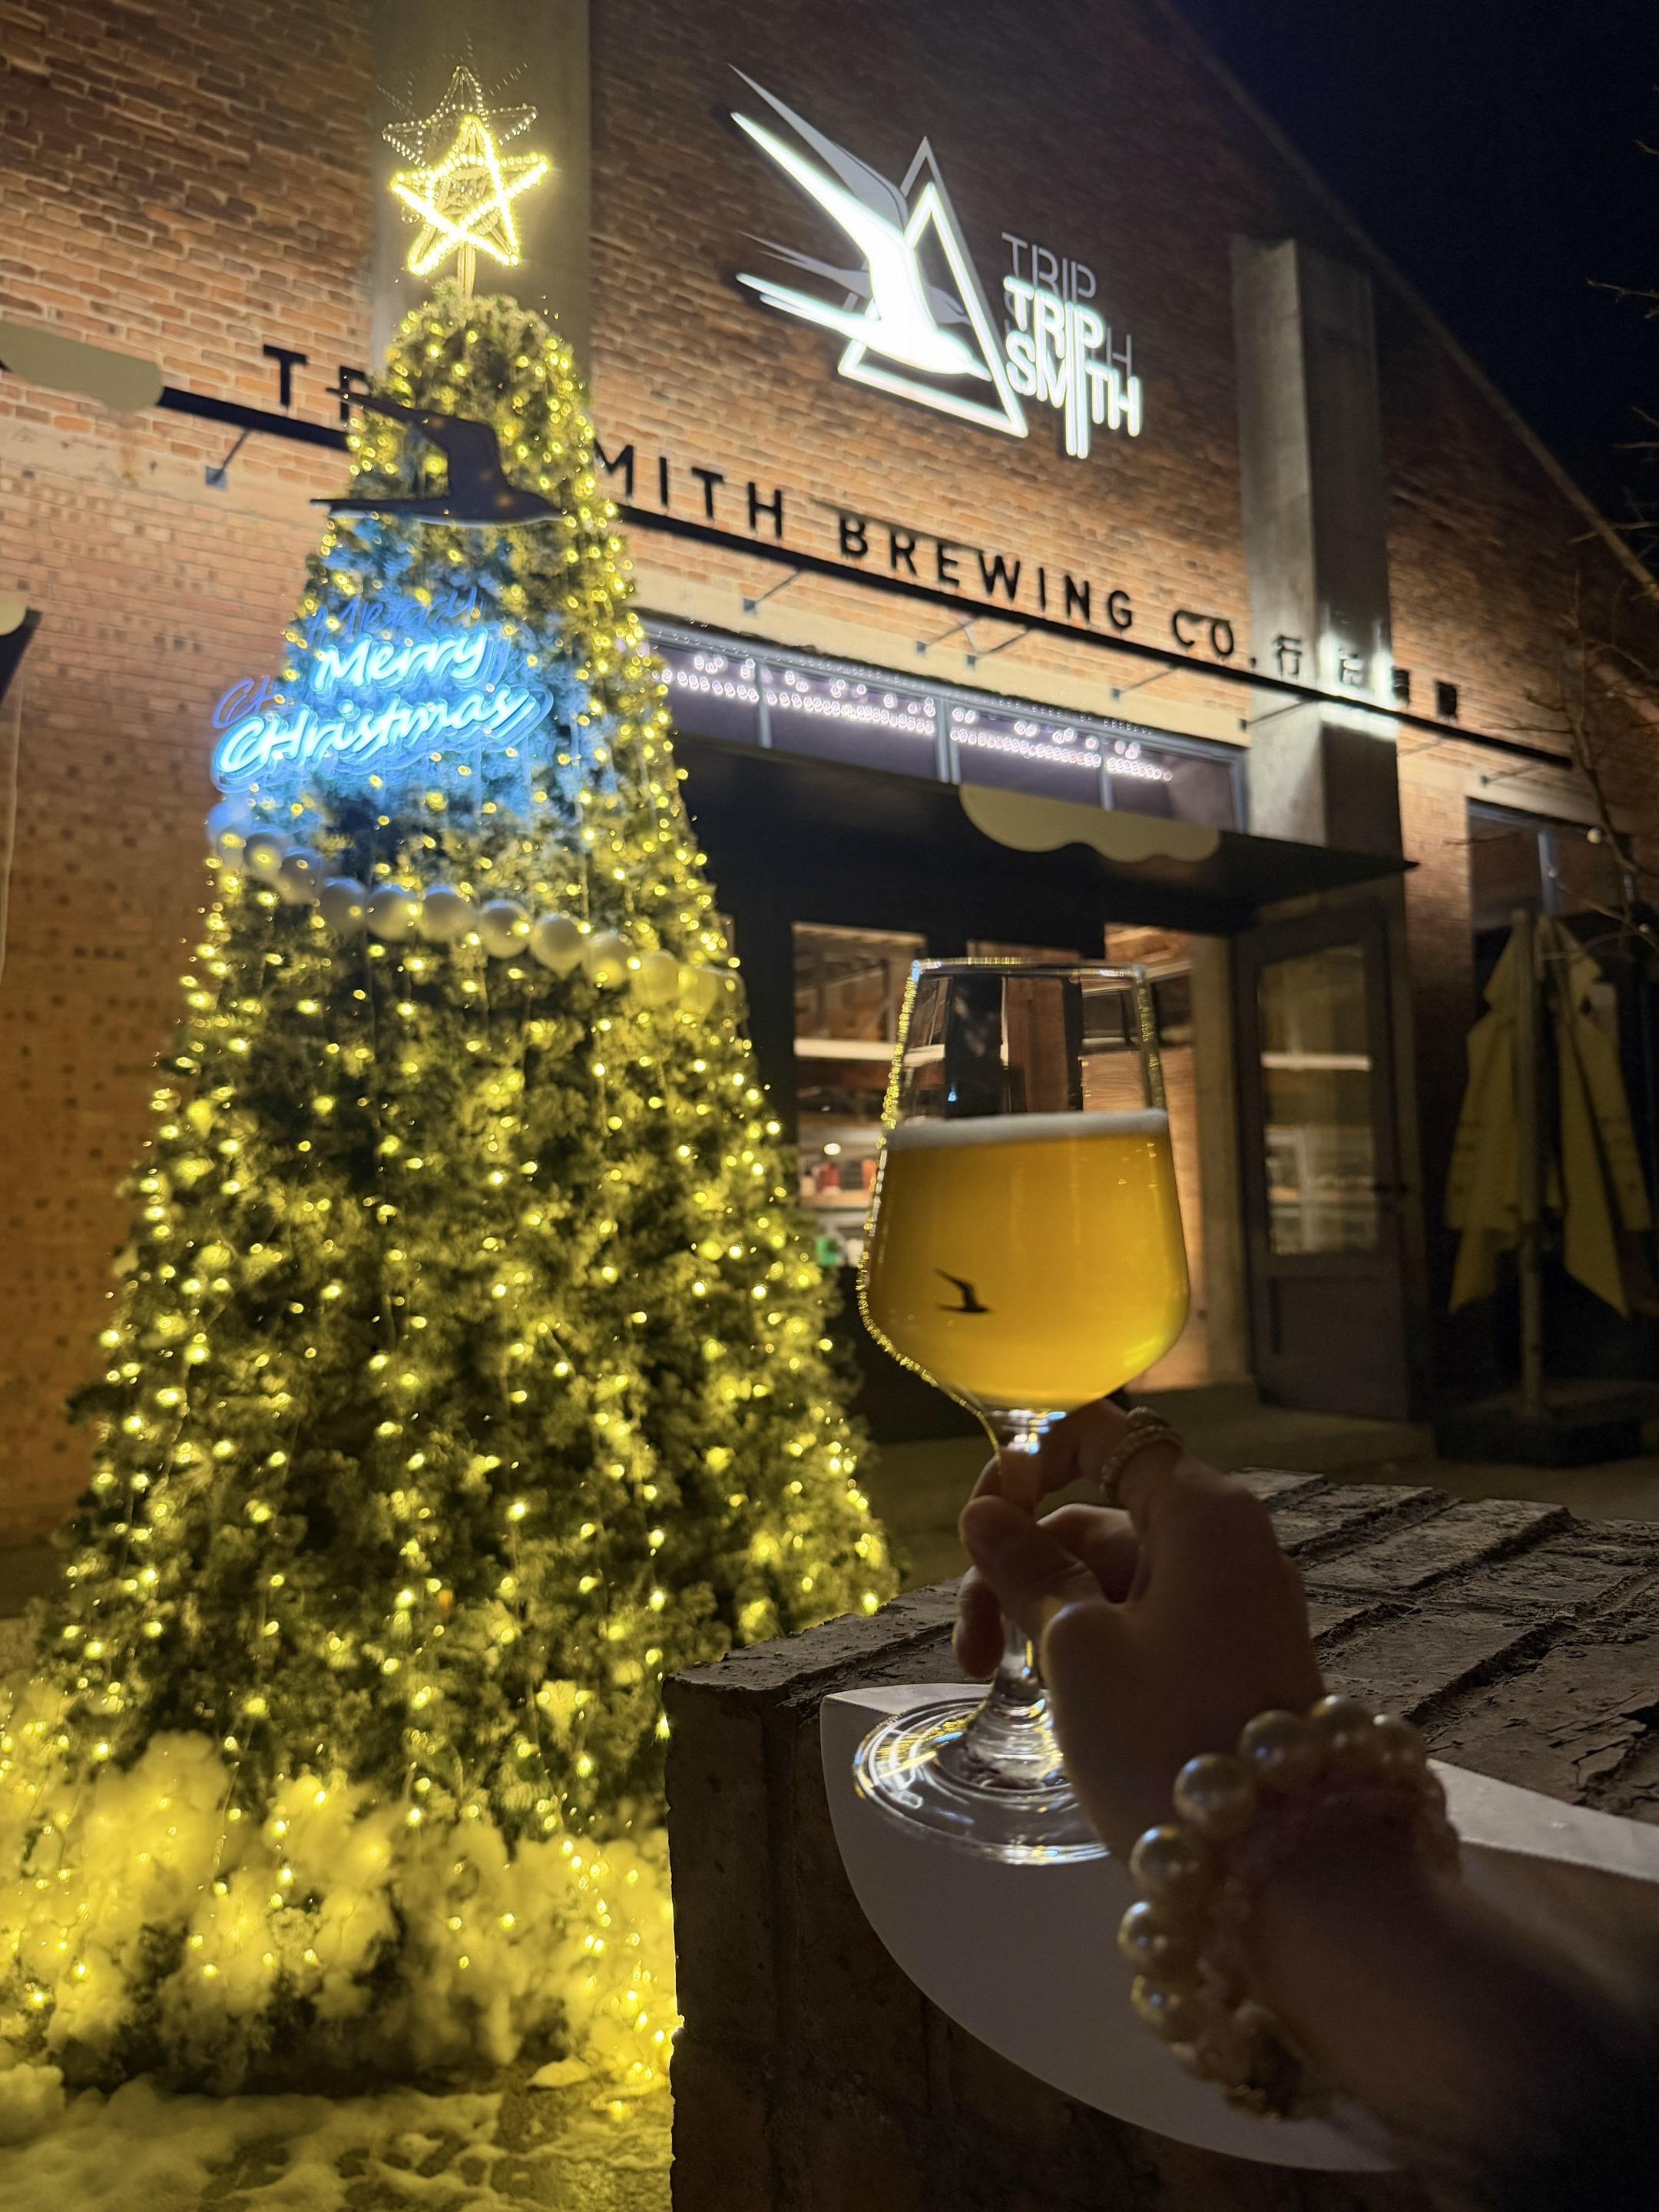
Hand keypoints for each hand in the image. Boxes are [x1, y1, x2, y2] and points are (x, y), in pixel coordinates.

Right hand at [954, 1399, 1322, 1856]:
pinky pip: (1146, 1624)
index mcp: (1199, 1509)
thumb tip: (985, 1511)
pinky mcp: (1233, 1662)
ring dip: (1046, 1616)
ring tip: (1001, 1686)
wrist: (1287, 1871)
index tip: (981, 1521)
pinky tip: (1057, 1701)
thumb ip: (1025, 1569)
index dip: (1031, 1458)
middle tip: (969, 1653)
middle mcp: (1227, 1540)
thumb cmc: (1169, 1736)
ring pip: (1114, 1579)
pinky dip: (1092, 1646)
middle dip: (1020, 1566)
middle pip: (1098, 1516)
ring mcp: (1235, 1605)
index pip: (1104, 1431)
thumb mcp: (1075, 1649)